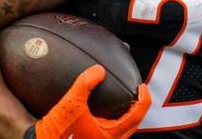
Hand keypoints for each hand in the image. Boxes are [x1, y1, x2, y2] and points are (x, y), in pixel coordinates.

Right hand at [31, 65, 150, 138]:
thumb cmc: (58, 130)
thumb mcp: (71, 104)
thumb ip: (85, 85)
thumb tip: (98, 70)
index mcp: (112, 134)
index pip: (138, 113)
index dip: (144, 97)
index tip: (142, 86)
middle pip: (134, 123)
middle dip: (137, 106)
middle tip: (135, 92)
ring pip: (124, 129)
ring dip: (126, 114)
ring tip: (123, 100)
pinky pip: (113, 131)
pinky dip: (114, 119)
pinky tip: (104, 111)